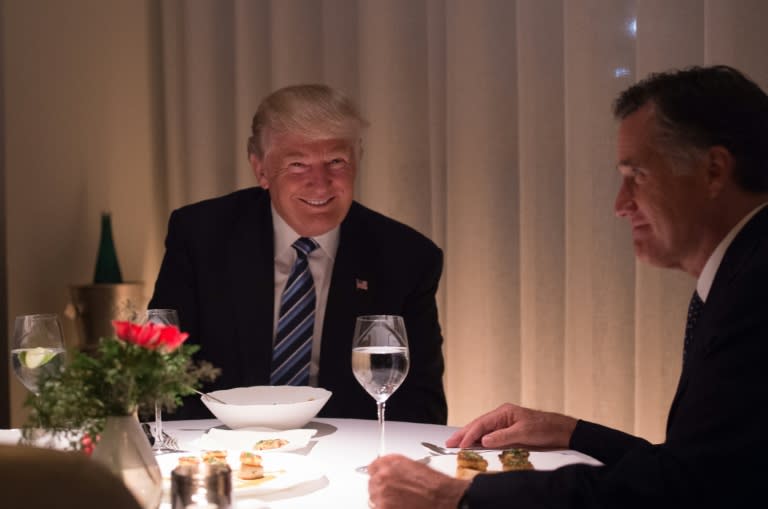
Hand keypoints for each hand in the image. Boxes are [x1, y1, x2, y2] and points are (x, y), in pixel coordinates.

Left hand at [368, 454, 469, 508]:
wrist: (443, 497)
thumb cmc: (434, 485)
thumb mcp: (414, 467)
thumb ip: (397, 469)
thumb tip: (391, 475)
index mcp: (391, 462)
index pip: (373, 467)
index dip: (379, 474)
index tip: (382, 479)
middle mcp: (383, 476)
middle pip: (373, 483)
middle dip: (382, 489)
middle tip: (396, 494)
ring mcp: (382, 493)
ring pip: (374, 498)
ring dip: (384, 501)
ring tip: (400, 502)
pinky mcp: (383, 508)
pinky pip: (378, 508)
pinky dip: (387, 508)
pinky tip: (400, 507)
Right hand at [446, 403, 577, 448]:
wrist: (561, 430)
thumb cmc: (545, 428)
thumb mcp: (524, 433)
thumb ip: (502, 436)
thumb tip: (484, 440)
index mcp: (504, 412)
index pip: (482, 424)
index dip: (469, 434)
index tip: (460, 444)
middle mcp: (502, 416)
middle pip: (478, 424)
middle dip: (463, 434)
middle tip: (449, 443)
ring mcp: (505, 422)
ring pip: (482, 429)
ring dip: (469, 437)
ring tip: (456, 443)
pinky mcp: (509, 430)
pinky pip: (490, 434)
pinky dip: (479, 439)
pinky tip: (474, 444)